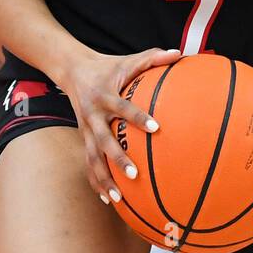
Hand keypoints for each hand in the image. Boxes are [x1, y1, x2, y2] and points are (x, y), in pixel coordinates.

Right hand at [58, 46, 181, 204]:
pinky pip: (88, 162)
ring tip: (118, 198)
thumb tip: (180, 54)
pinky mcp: (83, 138)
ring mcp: (86, 128)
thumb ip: (152, 58)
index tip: (156, 127)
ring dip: (104, 177)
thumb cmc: (108, 66)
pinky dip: (96, 181)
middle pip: (104, 139)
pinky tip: (108, 199)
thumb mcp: (128, 60)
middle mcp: (93, 114)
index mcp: (105, 95)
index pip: (122, 107)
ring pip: (92, 157)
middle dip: (118, 157)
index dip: (137, 116)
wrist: (71, 69)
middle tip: (135, 175)